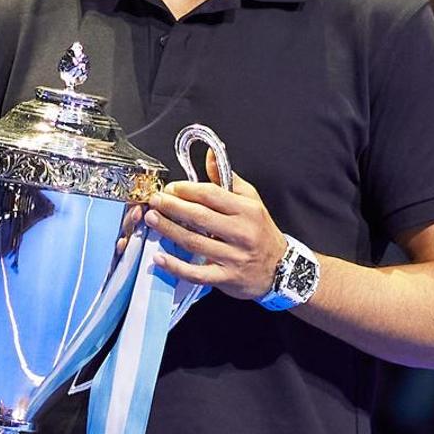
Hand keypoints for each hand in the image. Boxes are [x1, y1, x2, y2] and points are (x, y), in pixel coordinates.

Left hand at [145, 150, 285, 301]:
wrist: (281, 268)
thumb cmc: (261, 231)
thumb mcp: (251, 200)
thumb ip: (227, 178)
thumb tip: (210, 155)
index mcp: (246, 210)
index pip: (211, 195)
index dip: (187, 190)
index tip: (170, 188)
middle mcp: (241, 233)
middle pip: (199, 217)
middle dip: (172, 207)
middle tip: (154, 201)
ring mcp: (233, 257)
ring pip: (194, 242)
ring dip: (169, 230)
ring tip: (151, 219)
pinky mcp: (226, 278)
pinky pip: (196, 273)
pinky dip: (176, 266)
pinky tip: (160, 258)